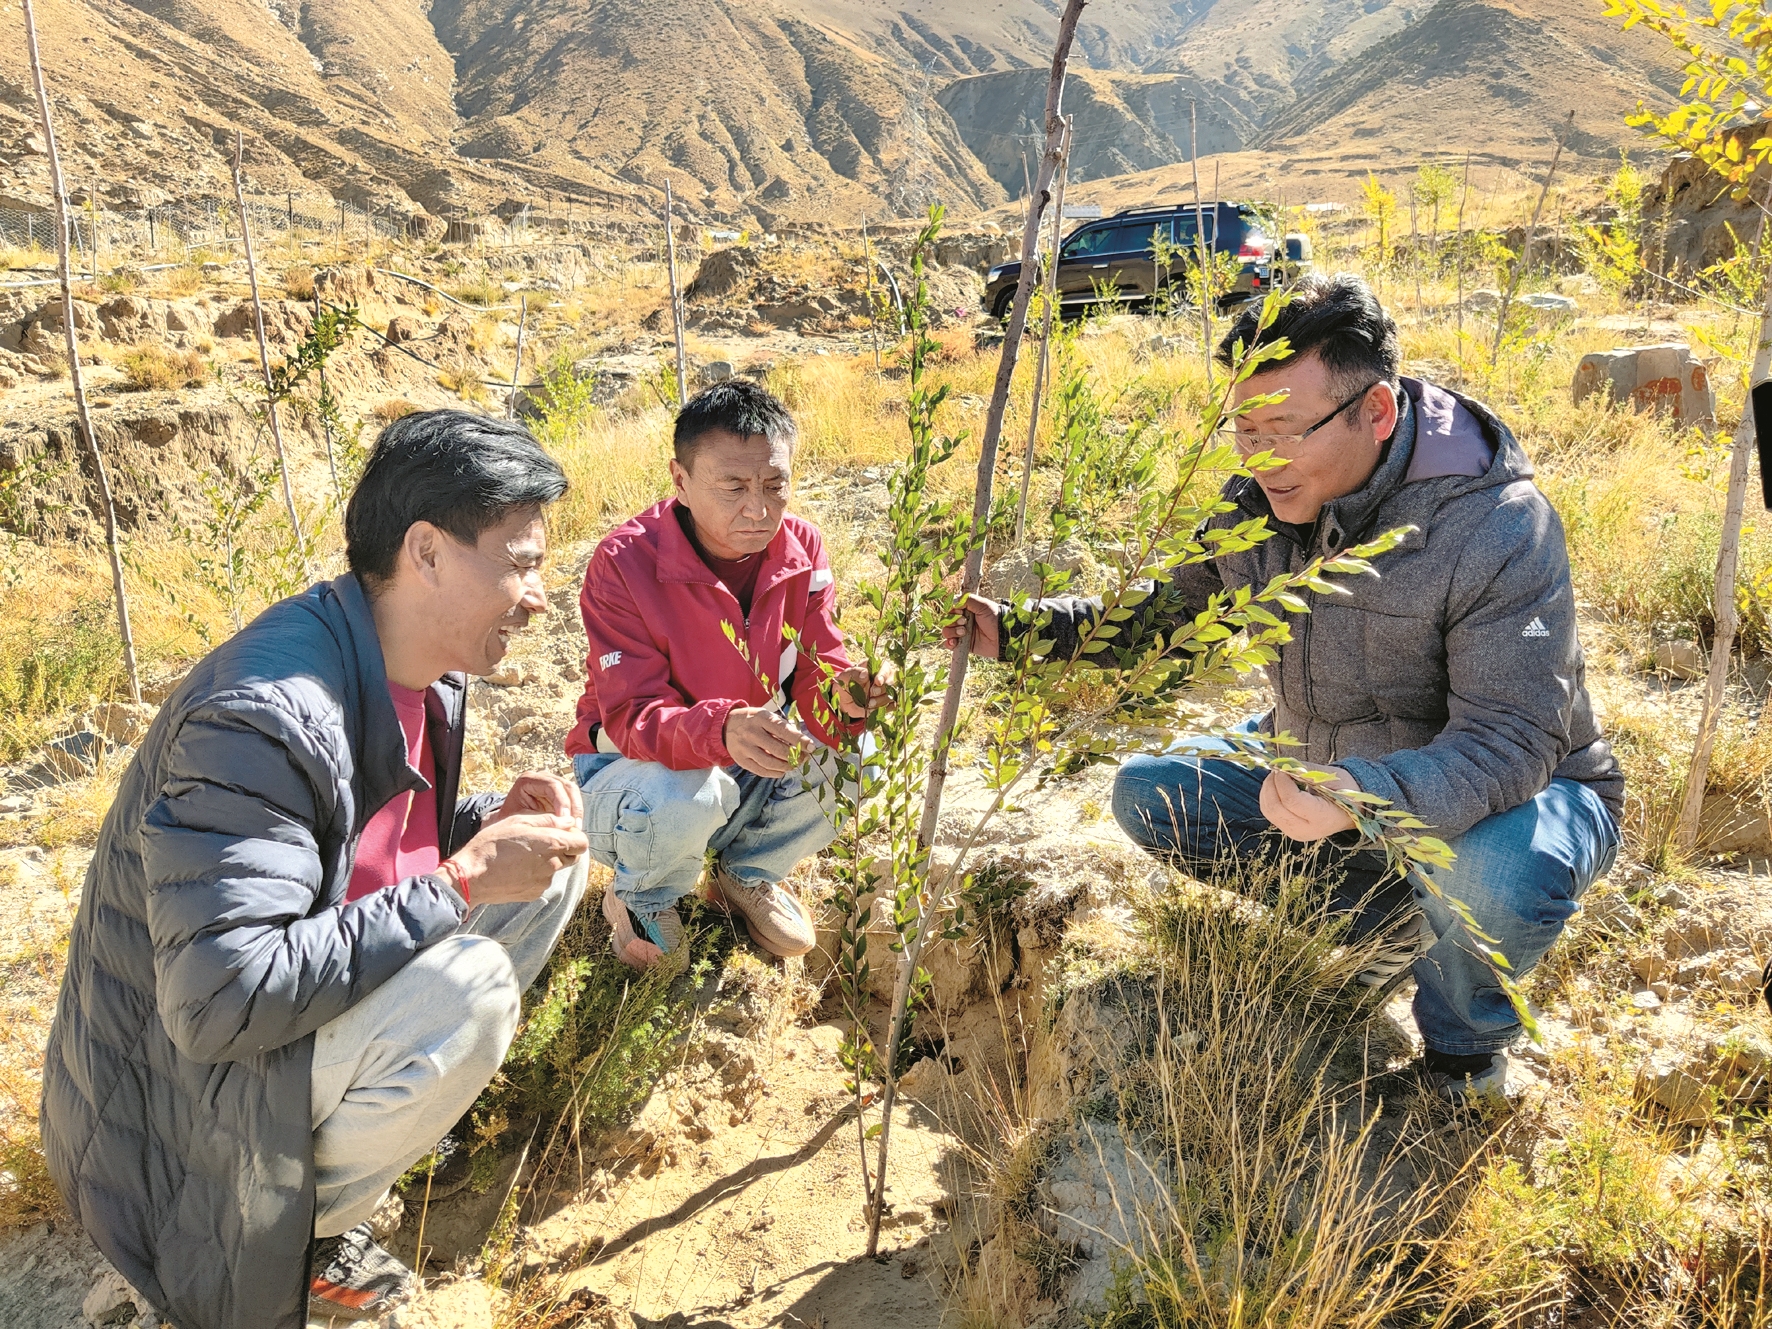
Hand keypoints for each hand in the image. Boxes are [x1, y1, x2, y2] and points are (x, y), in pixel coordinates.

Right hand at [450, 813, 587, 905]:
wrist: (473, 877)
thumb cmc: (493, 844)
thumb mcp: (518, 821)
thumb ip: (548, 820)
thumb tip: (569, 820)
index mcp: (552, 844)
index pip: (582, 843)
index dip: (575, 836)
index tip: (562, 832)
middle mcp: (553, 864)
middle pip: (572, 856)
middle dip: (564, 848)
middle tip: (542, 842)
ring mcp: (544, 881)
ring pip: (556, 868)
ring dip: (548, 861)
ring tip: (524, 855)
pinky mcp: (535, 893)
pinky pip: (543, 880)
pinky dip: (536, 874)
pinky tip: (517, 869)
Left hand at [487, 771, 583, 824]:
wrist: (506, 821)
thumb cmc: (509, 820)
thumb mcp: (521, 819)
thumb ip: (540, 819)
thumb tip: (562, 824)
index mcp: (528, 780)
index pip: (552, 785)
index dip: (562, 802)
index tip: (565, 820)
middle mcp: (542, 777)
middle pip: (567, 786)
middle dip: (573, 807)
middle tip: (575, 826)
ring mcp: (552, 783)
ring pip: (573, 792)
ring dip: (577, 810)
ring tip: (576, 828)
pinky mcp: (559, 793)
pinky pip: (573, 800)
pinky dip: (575, 813)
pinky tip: (575, 826)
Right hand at [724, 706, 807, 777]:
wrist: (725, 726)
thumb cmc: (752, 720)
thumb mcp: (766, 716)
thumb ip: (782, 727)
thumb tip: (802, 742)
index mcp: (760, 718)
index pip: (784, 731)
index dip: (800, 740)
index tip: (811, 746)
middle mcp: (752, 733)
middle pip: (778, 750)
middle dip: (795, 756)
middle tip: (804, 757)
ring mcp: (745, 748)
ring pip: (770, 763)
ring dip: (787, 766)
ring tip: (795, 764)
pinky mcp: (741, 760)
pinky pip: (761, 771)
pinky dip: (775, 773)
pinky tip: (782, 770)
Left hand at [832, 660, 896, 717]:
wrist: (844, 700)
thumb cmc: (846, 684)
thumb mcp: (845, 676)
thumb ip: (855, 673)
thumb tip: (865, 673)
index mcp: (875, 667)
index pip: (885, 668)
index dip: (883, 675)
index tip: (877, 682)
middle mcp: (884, 678)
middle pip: (892, 683)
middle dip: (882, 689)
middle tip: (871, 693)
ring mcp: (887, 691)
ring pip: (892, 695)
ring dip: (880, 701)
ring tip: (868, 703)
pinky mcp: (887, 703)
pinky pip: (892, 706)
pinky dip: (884, 708)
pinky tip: (873, 709)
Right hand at [941, 594, 1000, 659]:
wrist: (1004, 636)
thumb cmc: (995, 618)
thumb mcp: (982, 605)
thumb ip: (967, 600)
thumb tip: (952, 601)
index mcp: (967, 610)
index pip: (951, 609)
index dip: (953, 611)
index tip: (961, 612)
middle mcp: (963, 621)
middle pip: (946, 620)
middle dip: (952, 621)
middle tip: (964, 622)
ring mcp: (963, 633)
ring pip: (947, 632)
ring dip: (952, 632)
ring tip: (963, 633)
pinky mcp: (964, 645)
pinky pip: (950, 645)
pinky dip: (949, 644)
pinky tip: (955, 643)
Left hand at [1259, 765, 1358, 841]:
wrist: (1350, 811)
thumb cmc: (1345, 791)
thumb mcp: (1332, 777)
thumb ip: (1307, 772)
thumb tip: (1284, 765)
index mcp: (1322, 818)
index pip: (1292, 801)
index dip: (1282, 782)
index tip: (1282, 768)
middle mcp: (1306, 830)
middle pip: (1275, 808)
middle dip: (1271, 785)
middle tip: (1277, 769)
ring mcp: (1295, 832)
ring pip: (1269, 811)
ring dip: (1268, 790)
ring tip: (1278, 776)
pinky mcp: (1288, 830)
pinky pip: (1270, 813)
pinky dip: (1269, 797)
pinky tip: (1277, 786)